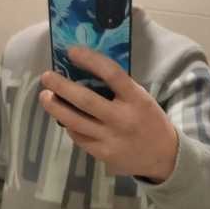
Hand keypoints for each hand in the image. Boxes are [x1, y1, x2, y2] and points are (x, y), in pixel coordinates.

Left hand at [39, 46, 177, 181]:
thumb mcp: (142, 99)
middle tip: (46, 77)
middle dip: (61, 86)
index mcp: (136, 99)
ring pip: (75, 121)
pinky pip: (79, 137)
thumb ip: (119, 89)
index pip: (111, 74)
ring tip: (45, 96)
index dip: (90, 60)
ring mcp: (111, 138)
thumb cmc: (150, 121)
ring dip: (56, 107)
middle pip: (85, 100)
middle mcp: (122, 118)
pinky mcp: (103, 154)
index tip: (72, 51)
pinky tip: (63, 118)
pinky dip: (69, 126)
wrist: (164, 157)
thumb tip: (86, 72)